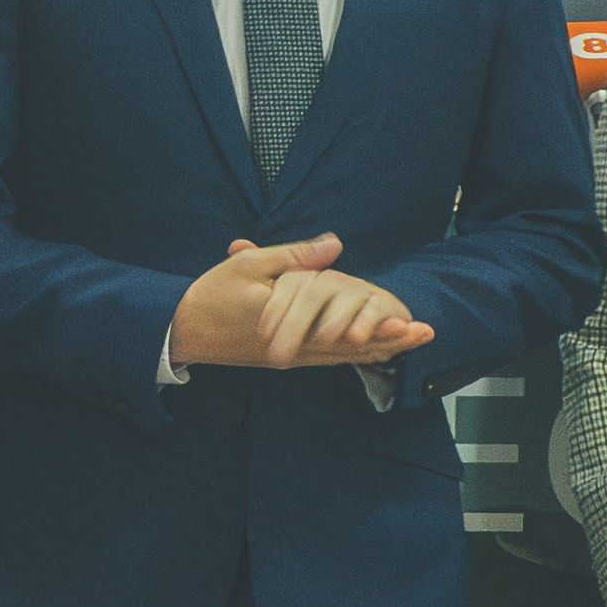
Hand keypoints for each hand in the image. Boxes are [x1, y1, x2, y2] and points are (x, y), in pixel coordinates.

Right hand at [169, 234, 432, 372]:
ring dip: (379, 349)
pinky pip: (329, 360)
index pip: (342, 327)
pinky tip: (373, 350)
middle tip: (425, 334)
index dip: (377, 325)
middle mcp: (296, 347)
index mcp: (289, 322)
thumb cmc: (213, 293)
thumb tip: (335, 245)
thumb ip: (295, 256)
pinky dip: (355, 355)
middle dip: (390, 340)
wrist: (182, 331)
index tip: (407, 321)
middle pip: (353, 347)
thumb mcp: (250, 263)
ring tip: (411, 342)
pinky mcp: (287, 360)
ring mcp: (292, 357)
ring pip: (344, 357)